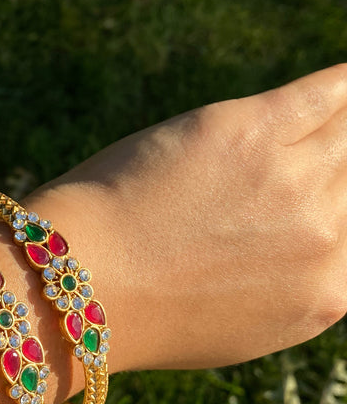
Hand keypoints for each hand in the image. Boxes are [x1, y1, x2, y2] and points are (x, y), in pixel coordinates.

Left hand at [37, 65, 346, 371]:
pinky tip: (345, 77)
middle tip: (330, 153)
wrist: (82, 283)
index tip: (335, 185)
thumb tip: (307, 255)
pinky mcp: (249, 131)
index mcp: (326, 294)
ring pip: (346, 133)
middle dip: (342, 164)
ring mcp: (291, 180)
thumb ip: (286, 287)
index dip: (343, 201)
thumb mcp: (238, 326)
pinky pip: (324, 94)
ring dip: (345, 123)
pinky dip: (343, 83)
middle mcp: (323, 236)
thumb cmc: (139, 309)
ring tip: (340, 114)